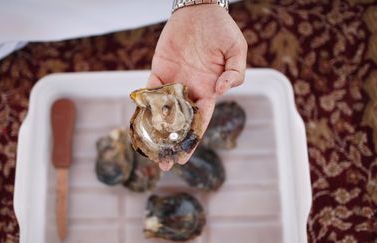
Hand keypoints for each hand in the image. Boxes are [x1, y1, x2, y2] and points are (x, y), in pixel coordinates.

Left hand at [148, 4, 247, 169]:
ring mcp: (173, 81)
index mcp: (209, 91)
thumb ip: (235, 73)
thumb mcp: (237, 50)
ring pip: (162, 111)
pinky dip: (144, 104)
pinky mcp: (159, 69)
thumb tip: (221, 91)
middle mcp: (190, 90)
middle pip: (179, 122)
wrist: (200, 11)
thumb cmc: (222, 29)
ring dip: (155, 130)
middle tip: (163, 163)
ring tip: (148, 150)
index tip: (184, 157)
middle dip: (171, 143)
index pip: (199, 122)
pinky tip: (138, 121)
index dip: (192, 140)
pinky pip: (150, 89)